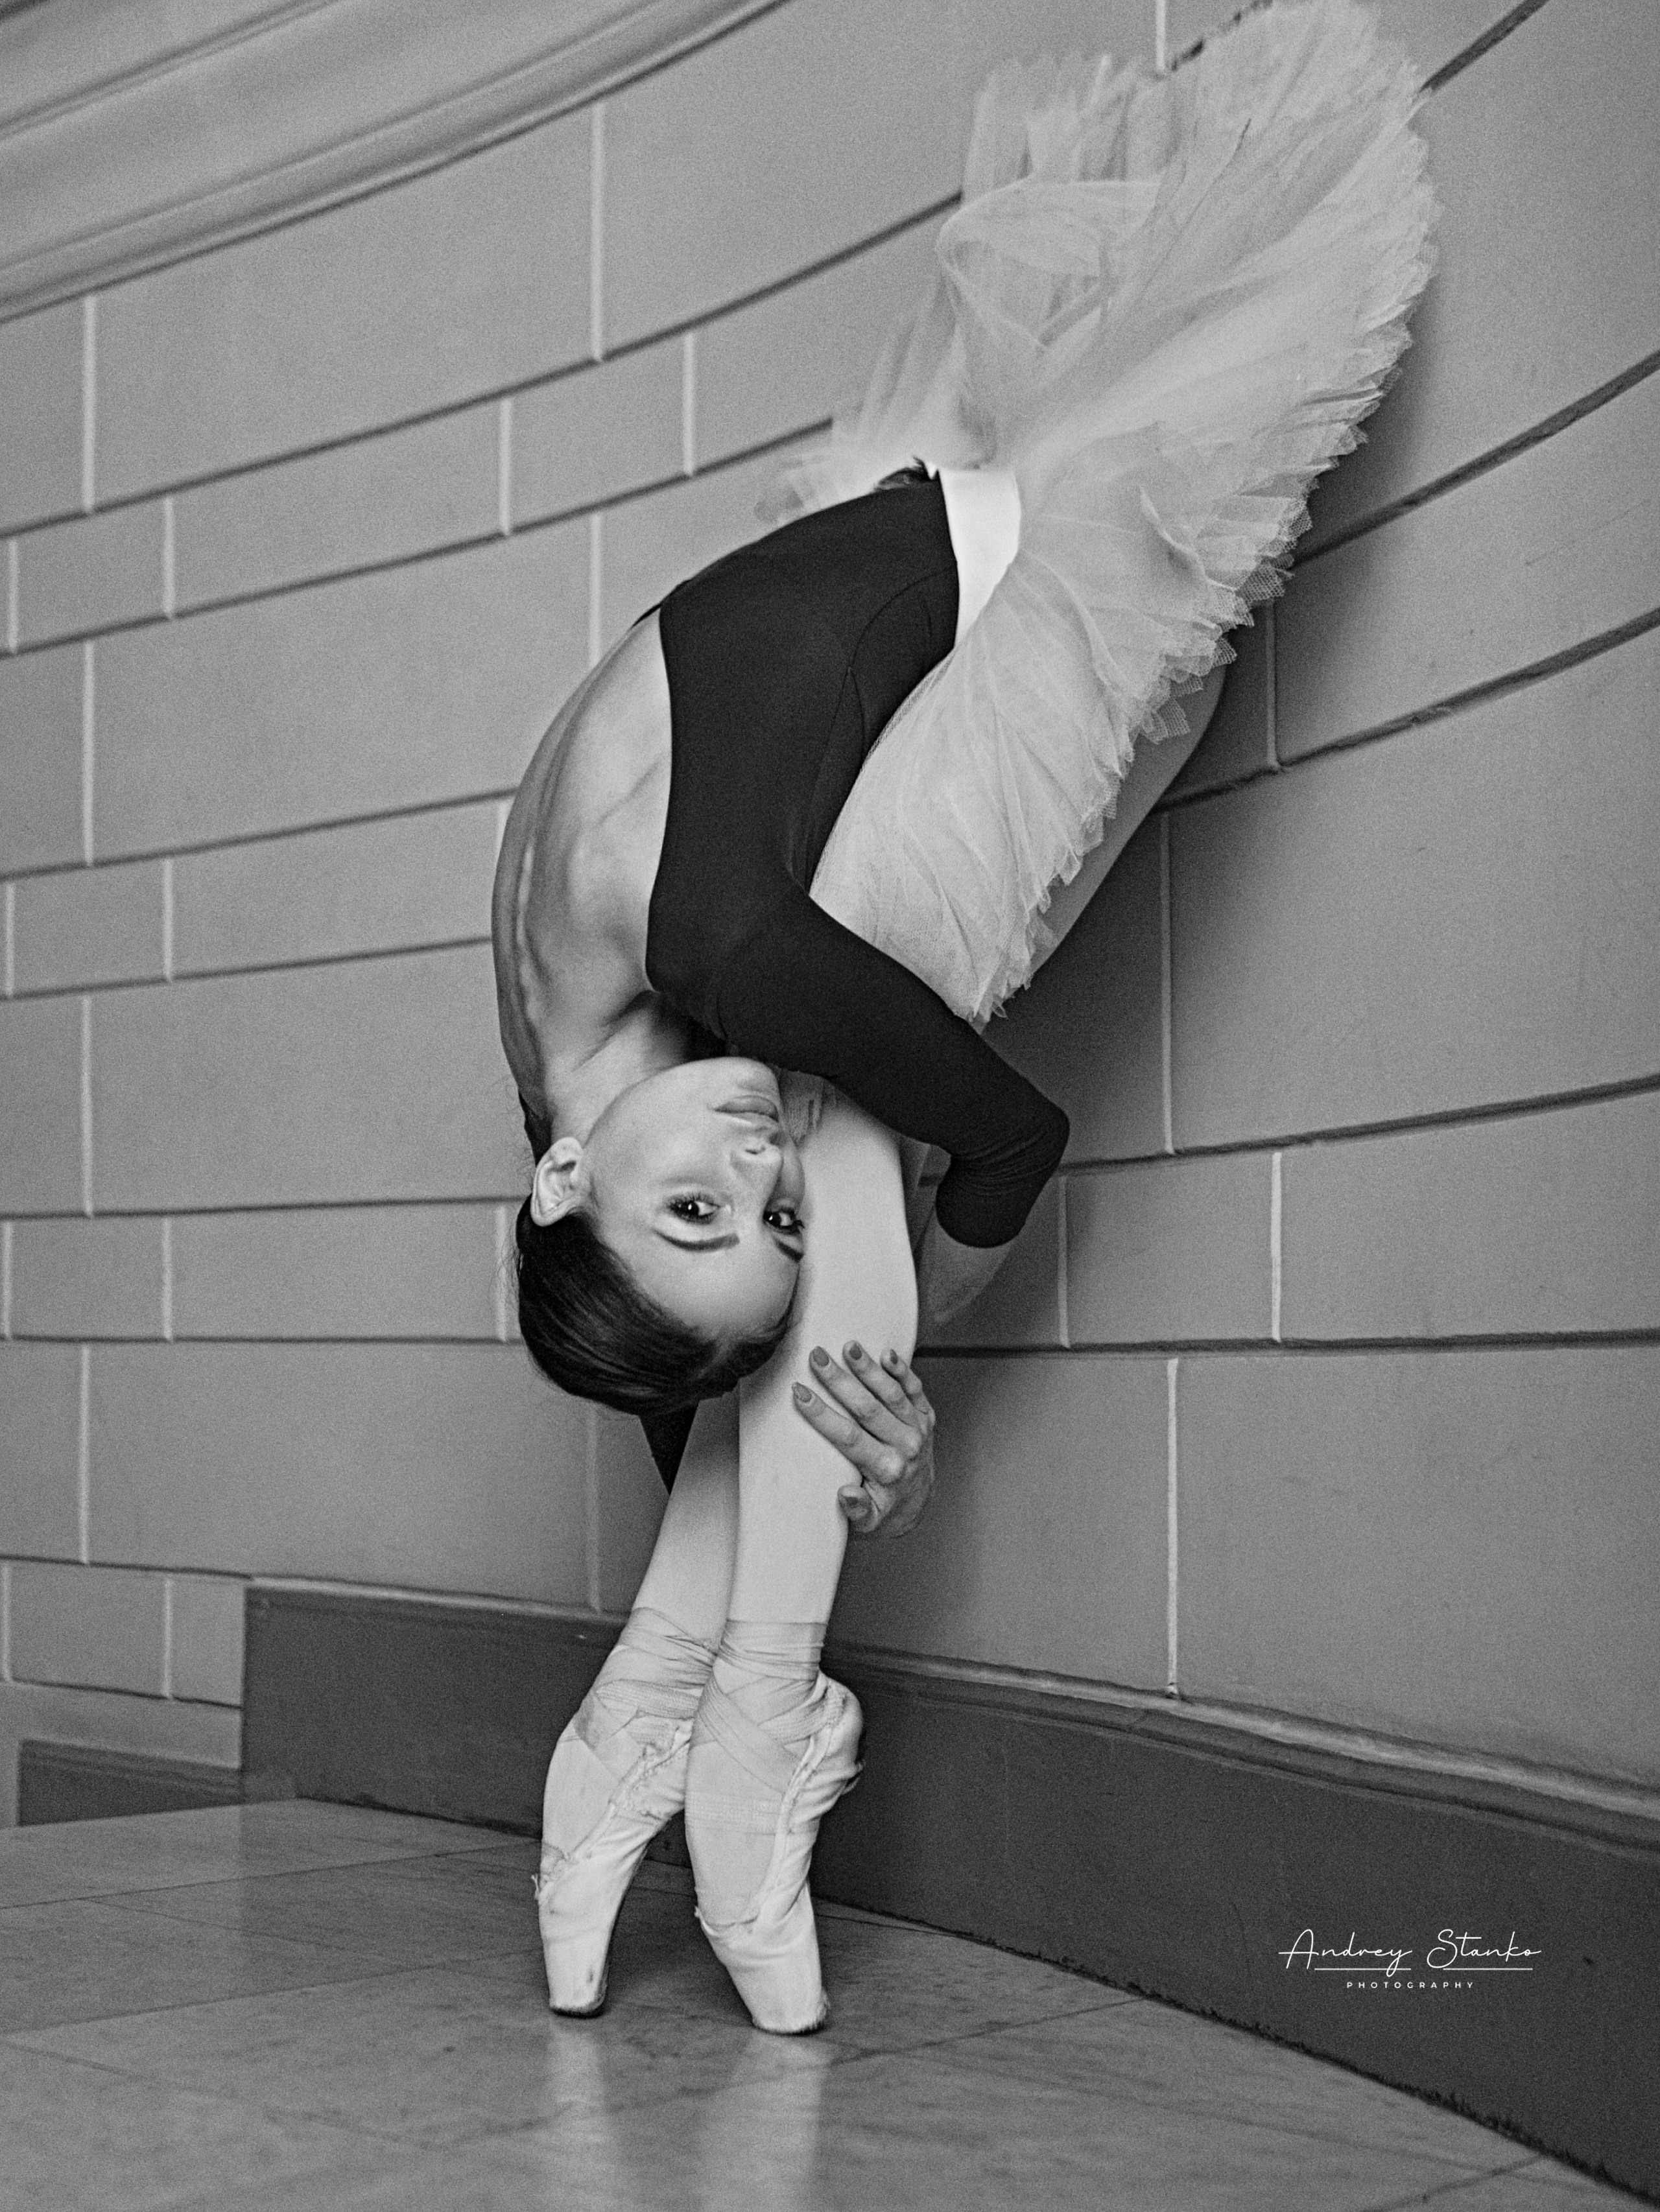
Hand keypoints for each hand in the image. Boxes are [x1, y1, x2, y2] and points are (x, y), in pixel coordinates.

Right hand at [791, 1342, 935, 1537]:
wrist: (917, 1505)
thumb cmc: (883, 1511)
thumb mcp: (868, 1522)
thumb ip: (857, 1510)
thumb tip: (846, 1493)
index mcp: (886, 1470)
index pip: (848, 1437)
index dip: (822, 1414)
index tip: (799, 1392)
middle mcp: (905, 1447)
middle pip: (868, 1408)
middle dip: (840, 1381)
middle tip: (817, 1356)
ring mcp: (918, 1429)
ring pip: (892, 1394)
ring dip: (869, 1369)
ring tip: (849, 1346)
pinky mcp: (926, 1417)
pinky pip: (915, 1390)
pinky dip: (902, 1370)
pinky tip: (886, 1353)